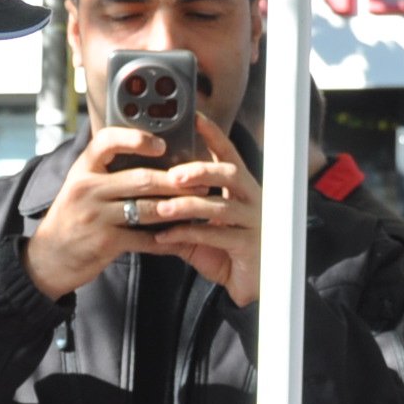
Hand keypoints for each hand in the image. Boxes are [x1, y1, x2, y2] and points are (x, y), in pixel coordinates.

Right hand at [24, 120, 261, 304]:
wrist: (48, 258)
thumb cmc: (71, 218)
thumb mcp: (80, 186)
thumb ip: (105, 170)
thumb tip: (146, 152)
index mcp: (83, 169)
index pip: (107, 140)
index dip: (136, 139)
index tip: (161, 144)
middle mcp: (87, 189)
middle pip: (141, 178)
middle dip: (175, 180)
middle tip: (200, 180)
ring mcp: (96, 217)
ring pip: (148, 208)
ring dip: (178, 207)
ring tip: (200, 205)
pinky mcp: (105, 243)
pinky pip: (145, 239)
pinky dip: (167, 239)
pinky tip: (184, 236)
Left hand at [137, 119, 263, 306]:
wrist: (254, 286)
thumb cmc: (229, 252)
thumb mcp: (202, 229)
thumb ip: (182, 215)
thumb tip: (149, 200)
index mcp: (241, 188)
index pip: (228, 154)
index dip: (213, 135)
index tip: (196, 117)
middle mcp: (252, 199)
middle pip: (229, 173)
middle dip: (200, 170)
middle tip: (172, 174)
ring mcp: (254, 221)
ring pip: (221, 205)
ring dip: (188, 205)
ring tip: (161, 208)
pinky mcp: (249, 245)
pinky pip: (217, 235)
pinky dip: (188, 234)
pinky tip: (165, 237)